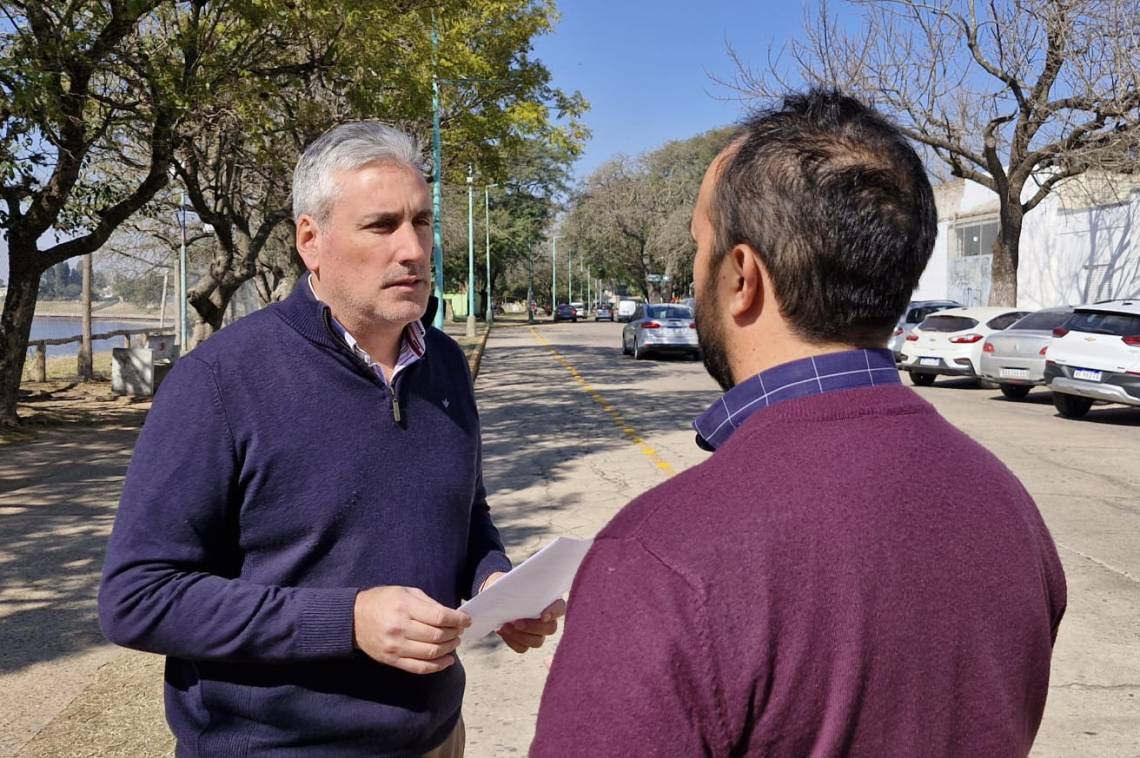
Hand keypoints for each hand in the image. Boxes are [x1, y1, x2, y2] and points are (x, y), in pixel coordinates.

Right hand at [353, 586, 470, 674]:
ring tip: (454, 642)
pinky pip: (419, 668)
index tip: (466, 620)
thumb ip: (428, 603)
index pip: (439, 617)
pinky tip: (447, 660)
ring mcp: (395, 647)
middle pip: (437, 636)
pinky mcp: (392, 660)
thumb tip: (451, 616)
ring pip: (431, 653)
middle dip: (454, 634)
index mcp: (404, 607)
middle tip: (459, 631)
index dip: (457, 620)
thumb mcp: (405, 592)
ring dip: (449, 649)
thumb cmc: (382, 601)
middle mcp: (400, 628)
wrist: (354, 619)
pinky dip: (437, 666)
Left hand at [480, 572, 566, 653]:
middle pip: (551, 629)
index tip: (543, 616)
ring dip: (520, 636)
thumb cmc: (511, 587)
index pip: (561, 608)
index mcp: (551, 602)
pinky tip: (502, 630)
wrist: (498, 597)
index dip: (554, 613)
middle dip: (533, 627)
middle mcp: (548, 620)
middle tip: (517, 622)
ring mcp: (538, 633)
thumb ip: (522, 587)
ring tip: (505, 626)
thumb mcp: (517, 583)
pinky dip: (512, 641)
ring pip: (537, 641)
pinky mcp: (526, 642)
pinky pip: (522, 648)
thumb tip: (518, 593)